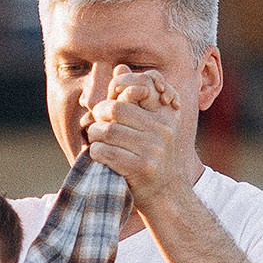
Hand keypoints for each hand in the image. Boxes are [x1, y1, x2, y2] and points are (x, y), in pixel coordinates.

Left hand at [84, 65, 194, 207]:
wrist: (167, 194)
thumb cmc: (153, 156)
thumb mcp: (152, 125)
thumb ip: (136, 97)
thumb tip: (119, 67)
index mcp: (167, 113)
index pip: (142, 85)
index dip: (120, 86)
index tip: (111, 98)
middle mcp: (164, 128)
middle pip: (118, 109)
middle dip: (100, 115)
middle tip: (96, 123)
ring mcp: (154, 148)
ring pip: (108, 131)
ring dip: (95, 136)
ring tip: (97, 141)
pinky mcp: (141, 167)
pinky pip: (106, 152)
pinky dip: (96, 152)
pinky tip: (98, 155)